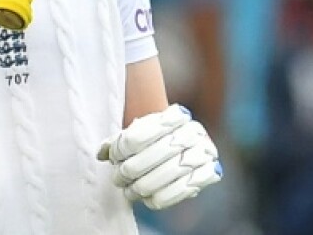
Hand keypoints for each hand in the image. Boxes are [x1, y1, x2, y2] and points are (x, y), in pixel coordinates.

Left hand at [97, 104, 221, 209]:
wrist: (182, 148)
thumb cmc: (153, 141)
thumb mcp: (136, 134)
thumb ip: (118, 142)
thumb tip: (102, 153)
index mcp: (175, 115)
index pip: (137, 136)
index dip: (120, 149)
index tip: (112, 157)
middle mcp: (194, 130)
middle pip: (153, 154)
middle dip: (130, 171)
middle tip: (118, 179)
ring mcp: (205, 151)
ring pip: (166, 174)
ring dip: (142, 187)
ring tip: (129, 191)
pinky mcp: (211, 172)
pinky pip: (180, 191)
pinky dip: (160, 197)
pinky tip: (148, 197)